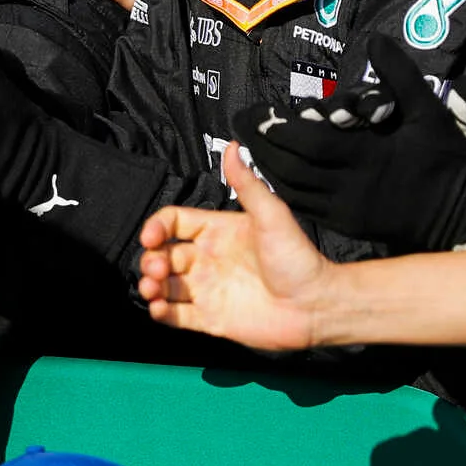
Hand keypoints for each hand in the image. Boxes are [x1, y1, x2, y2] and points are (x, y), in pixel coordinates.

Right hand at [138, 147, 333, 350]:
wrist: (316, 305)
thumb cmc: (297, 258)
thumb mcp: (271, 215)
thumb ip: (247, 184)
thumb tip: (233, 146)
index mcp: (217, 231)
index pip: (174, 223)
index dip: (157, 227)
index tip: (151, 237)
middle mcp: (207, 260)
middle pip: (163, 254)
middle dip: (150, 260)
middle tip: (155, 268)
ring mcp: (207, 290)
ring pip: (163, 286)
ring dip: (149, 286)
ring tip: (152, 290)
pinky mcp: (210, 319)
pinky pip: (176, 316)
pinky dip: (160, 313)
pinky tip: (159, 309)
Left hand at [232, 32, 465, 243]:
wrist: (460, 212)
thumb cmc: (444, 159)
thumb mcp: (428, 111)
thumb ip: (400, 75)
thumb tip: (376, 40)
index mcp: (367, 157)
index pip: (309, 143)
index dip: (277, 130)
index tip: (255, 112)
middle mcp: (349, 186)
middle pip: (290, 168)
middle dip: (260, 147)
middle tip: (238, 125)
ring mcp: (344, 209)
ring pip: (291, 191)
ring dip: (264, 169)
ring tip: (244, 146)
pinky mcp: (344, 224)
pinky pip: (302, 207)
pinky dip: (280, 190)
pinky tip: (267, 175)